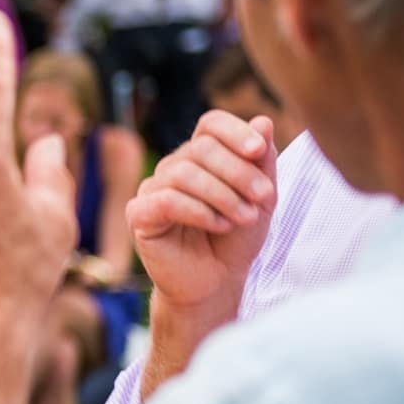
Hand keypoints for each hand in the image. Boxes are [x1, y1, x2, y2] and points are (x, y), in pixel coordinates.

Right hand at [127, 110, 277, 327]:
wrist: (216, 282)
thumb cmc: (236, 239)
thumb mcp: (261, 198)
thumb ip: (262, 161)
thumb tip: (264, 121)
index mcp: (200, 157)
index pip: (210, 124)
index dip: (234, 131)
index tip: (259, 150)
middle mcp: (172, 167)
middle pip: (201, 148)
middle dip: (238, 172)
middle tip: (264, 197)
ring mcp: (152, 189)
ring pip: (184, 173)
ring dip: (222, 195)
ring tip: (244, 218)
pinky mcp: (139, 215)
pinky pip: (166, 201)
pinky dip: (199, 211)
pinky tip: (219, 225)